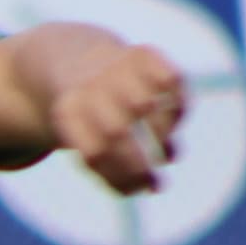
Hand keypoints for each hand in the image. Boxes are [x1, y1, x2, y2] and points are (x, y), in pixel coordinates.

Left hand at [49, 44, 186, 194]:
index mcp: (66, 112)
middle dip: (140, 166)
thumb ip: (111, 167)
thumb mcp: (81, 141)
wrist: (76, 63)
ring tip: (167, 157)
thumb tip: (152, 187)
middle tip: (156, 185)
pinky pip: (172, 80)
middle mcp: (89, 86)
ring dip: (163, 138)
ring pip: (147, 105)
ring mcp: (116, 66)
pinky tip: (173, 123)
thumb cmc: (86, 118)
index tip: (136, 191)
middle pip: (116, 132)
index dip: (119, 177)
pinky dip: (178, 106)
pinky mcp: (143, 53)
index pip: (93, 152)